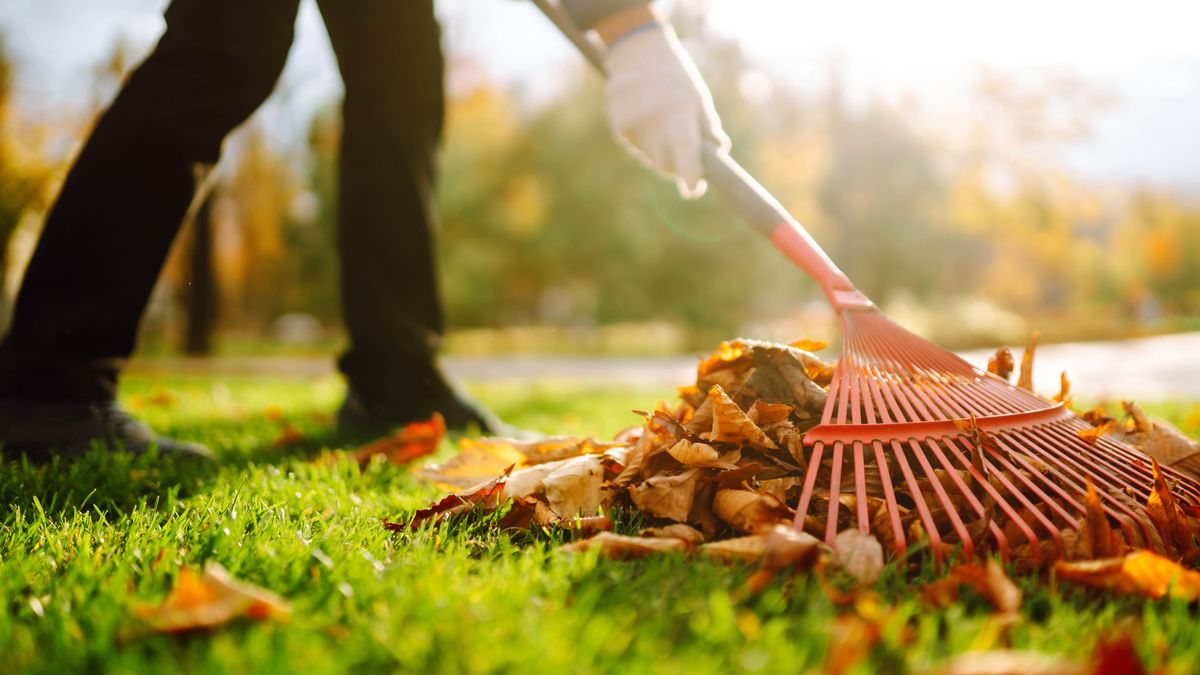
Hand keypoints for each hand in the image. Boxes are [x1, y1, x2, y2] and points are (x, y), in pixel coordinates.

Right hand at [602, 20, 729, 198]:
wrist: (638, 52)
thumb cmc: (676, 76)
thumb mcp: (698, 96)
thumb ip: (707, 126)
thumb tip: (718, 153)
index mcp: (679, 111)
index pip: (686, 151)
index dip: (690, 175)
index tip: (694, 190)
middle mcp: (654, 121)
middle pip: (666, 165)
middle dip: (677, 167)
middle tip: (686, 157)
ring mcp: (633, 125)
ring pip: (650, 158)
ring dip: (660, 152)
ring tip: (662, 122)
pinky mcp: (619, 127)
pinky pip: (637, 148)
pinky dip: (645, 142)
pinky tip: (645, 118)